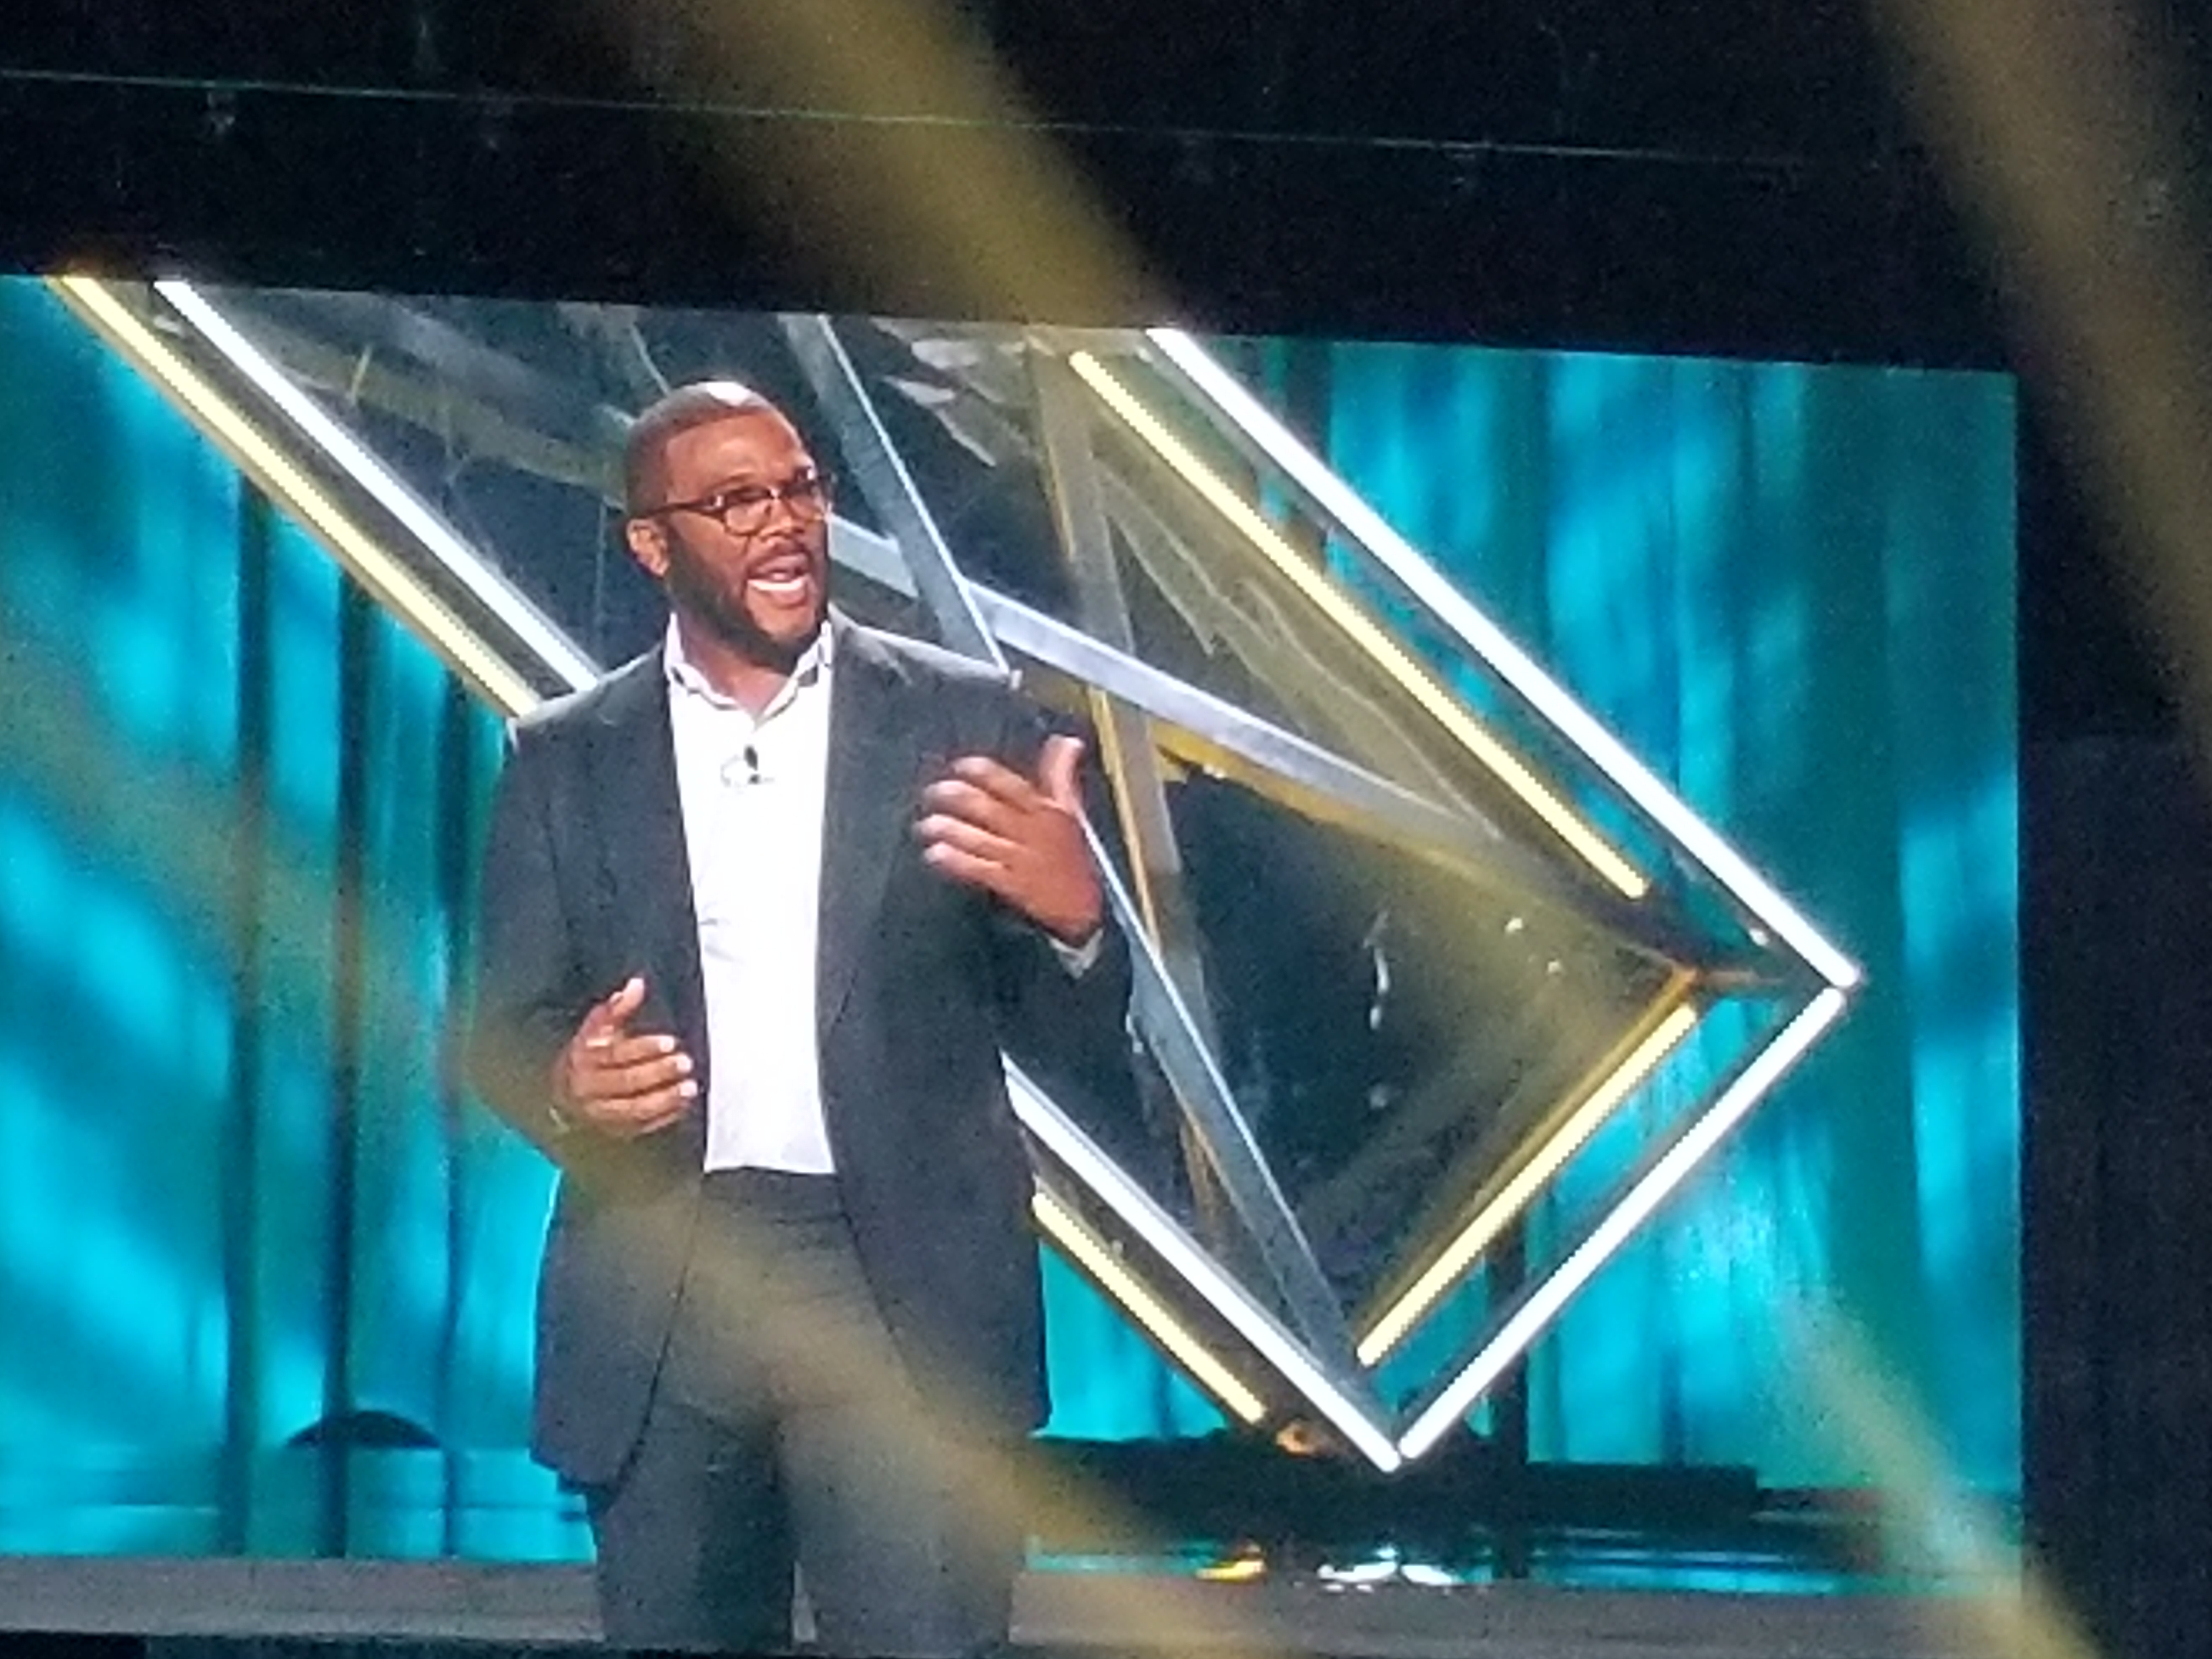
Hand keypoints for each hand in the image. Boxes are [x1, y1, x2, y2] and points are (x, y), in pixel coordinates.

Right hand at [550, 976, 696, 1138]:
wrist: (567, 1092)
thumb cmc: (589, 1054)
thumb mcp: (599, 1028)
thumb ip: (618, 1007)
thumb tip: (637, 984)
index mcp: (584, 1058)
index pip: (616, 1054)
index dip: (644, 1048)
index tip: (670, 1042)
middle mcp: (588, 1088)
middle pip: (625, 1082)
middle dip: (657, 1073)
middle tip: (685, 1062)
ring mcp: (600, 1112)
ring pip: (633, 1108)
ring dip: (664, 1099)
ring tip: (689, 1087)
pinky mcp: (613, 1130)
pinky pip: (639, 1126)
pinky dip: (662, 1117)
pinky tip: (682, 1105)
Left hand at [916, 734, 1103, 943]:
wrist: (1086, 913)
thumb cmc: (1073, 858)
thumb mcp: (1073, 813)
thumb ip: (1062, 775)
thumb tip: (1068, 740)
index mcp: (1047, 811)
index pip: (1011, 784)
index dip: (982, 772)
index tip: (959, 766)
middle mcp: (1032, 832)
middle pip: (988, 808)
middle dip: (955, 798)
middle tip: (931, 793)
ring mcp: (1022, 860)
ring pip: (978, 838)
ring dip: (948, 829)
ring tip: (925, 825)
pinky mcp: (1013, 887)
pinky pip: (979, 869)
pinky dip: (956, 860)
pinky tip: (935, 854)